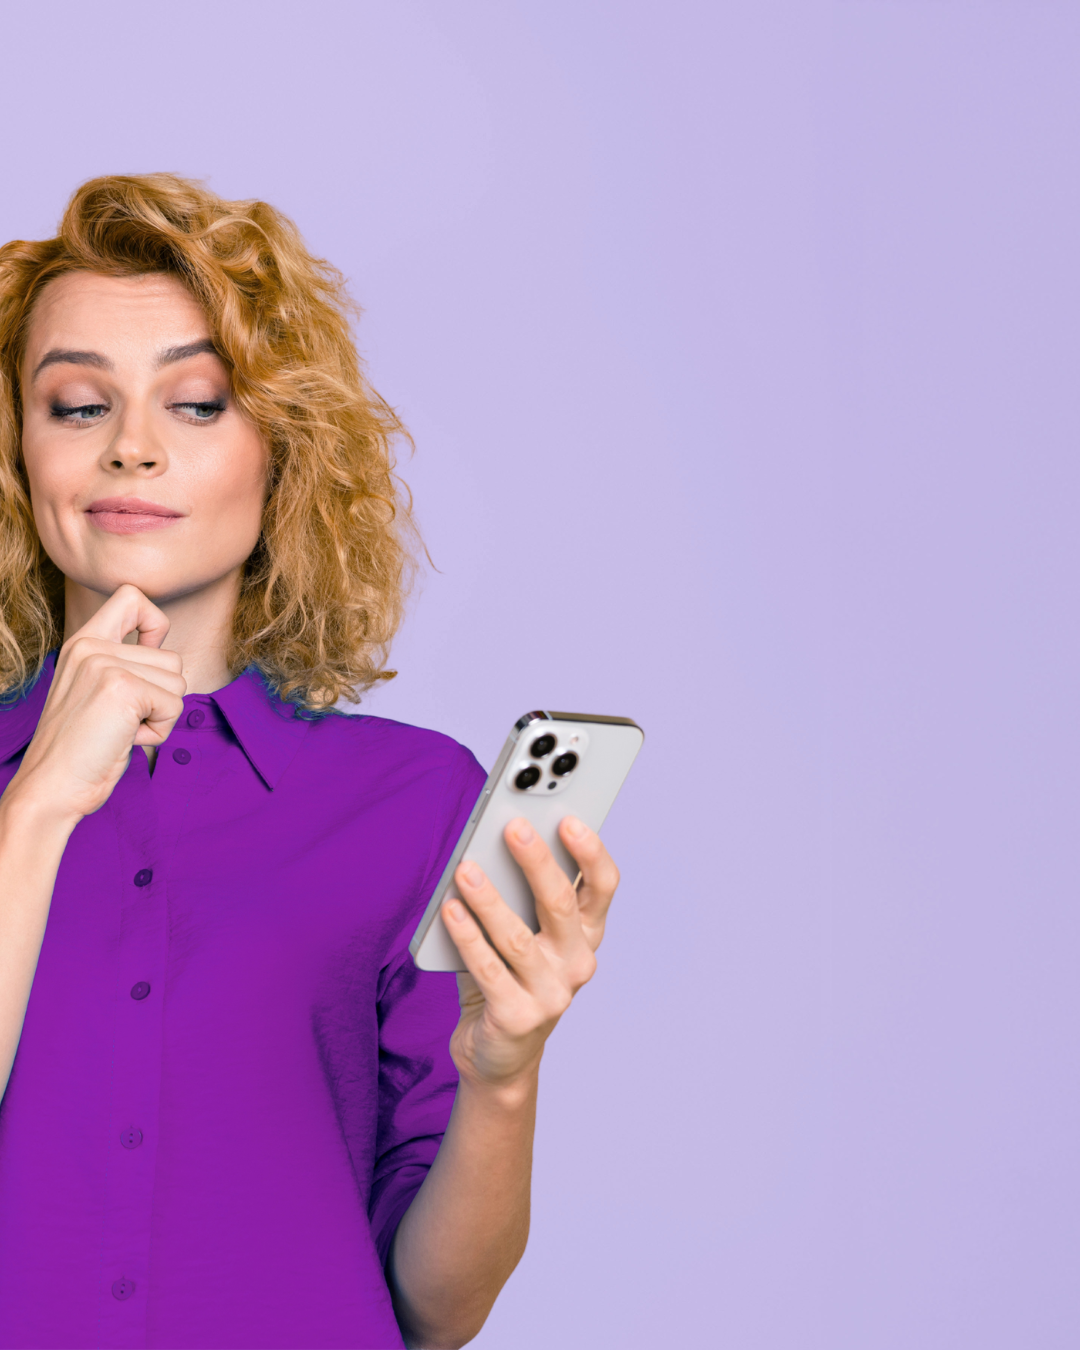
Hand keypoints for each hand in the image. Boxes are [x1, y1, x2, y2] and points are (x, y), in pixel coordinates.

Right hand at [8, 584, 186, 822]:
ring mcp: (105, 664)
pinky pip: (174, 706)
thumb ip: (123, 665)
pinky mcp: (122, 688)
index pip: (131, 596)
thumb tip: (170, 659)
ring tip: (123, 729)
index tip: (147, 654)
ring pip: (179, 682)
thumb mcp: (94, 691)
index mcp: (82, 642)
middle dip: (161, 697)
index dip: (156, 623)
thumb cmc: (80, 748)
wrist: (51, 786)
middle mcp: (91, 646)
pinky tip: (125, 739)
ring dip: (161, 715)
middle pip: (172, 658)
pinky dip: (160, 731)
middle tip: (123, 720)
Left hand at [441, 816, 619, 1094]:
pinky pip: (488, 969)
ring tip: (466, 869)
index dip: (591, 851)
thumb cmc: (510, 978)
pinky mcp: (517, 1017)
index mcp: (586, 934)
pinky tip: (450, 911)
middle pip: (559, 903)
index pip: (603, 886)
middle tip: (513, 828)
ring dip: (489, 899)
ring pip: (518, 937)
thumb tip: (491, 846)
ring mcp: (551, 993)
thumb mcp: (526, 935)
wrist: (500, 1056)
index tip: (569, 819)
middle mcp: (576, 962)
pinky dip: (467, 936)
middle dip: (536, 861)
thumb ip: (519, 897)